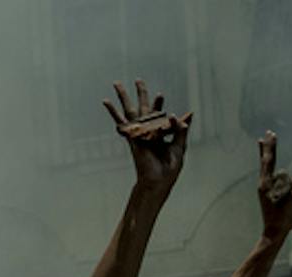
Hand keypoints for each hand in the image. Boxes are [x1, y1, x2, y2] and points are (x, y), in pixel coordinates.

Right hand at [102, 79, 190, 194]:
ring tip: (116, 83)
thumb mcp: (179, 146)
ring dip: (123, 96)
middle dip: (141, 93)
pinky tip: (105, 101)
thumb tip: (186, 115)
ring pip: (130, 110)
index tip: (160, 95)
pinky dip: (112, 111)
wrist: (159, 180)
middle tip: (138, 80)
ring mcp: (139, 131)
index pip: (160, 114)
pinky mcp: (132, 134)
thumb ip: (181, 129)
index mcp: (159, 133)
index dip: (160, 105)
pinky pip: (121, 120)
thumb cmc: (169, 168)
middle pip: (143, 107)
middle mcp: (148, 130)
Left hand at [255, 132, 291, 241]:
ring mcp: (263, 188)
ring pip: (264, 167)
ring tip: (263, 143)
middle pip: (264, 161)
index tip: (273, 135)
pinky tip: (269, 164)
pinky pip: (267, 175)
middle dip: (267, 147)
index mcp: (267, 184)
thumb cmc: (284, 218)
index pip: (269, 161)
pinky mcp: (265, 193)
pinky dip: (268, 166)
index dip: (271, 147)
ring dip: (265, 154)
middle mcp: (262, 184)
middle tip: (268, 133)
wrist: (273, 232)